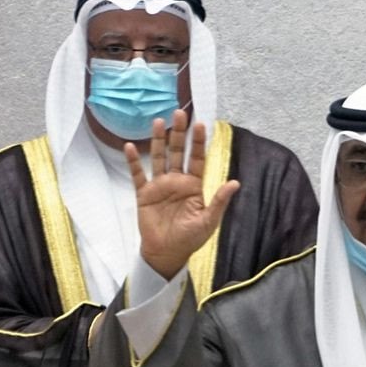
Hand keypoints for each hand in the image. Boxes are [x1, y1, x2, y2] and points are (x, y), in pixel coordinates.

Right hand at [126, 110, 239, 279]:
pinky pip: (138, 175)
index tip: (201, 124)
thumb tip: (236, 182)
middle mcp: (177, 181)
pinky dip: (134, 161)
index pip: (198, 159)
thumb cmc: (190, 238)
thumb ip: (219, 200)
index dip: (199, 142)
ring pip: (159, 158)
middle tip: (180, 113)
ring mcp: (160, 186)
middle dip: (179, 133)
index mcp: (194, 186)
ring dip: (158, 140)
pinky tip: (129, 146)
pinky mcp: (144, 194)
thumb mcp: (209, 220)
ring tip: (157, 121)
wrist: (167, 253)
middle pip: (178, 152)